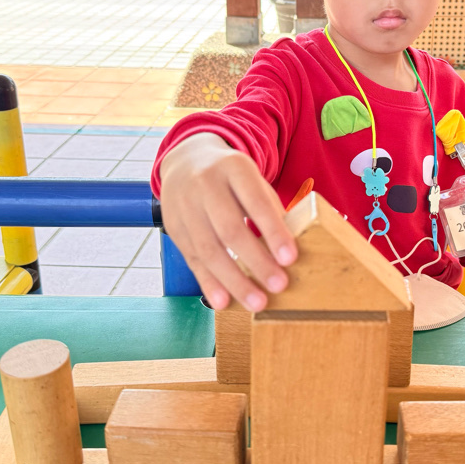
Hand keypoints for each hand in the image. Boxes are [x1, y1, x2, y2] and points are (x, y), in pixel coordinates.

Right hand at [159, 133, 296, 311]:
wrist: (186, 161)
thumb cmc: (230, 176)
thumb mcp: (252, 178)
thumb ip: (269, 206)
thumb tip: (288, 247)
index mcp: (233, 168)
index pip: (255, 202)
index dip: (273, 231)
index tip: (290, 258)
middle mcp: (205, 185)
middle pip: (230, 229)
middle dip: (256, 261)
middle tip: (279, 285)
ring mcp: (185, 207)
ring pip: (209, 249)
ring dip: (234, 280)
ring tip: (256, 302)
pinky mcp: (174, 227)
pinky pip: (192, 259)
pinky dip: (208, 283)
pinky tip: (223, 301)